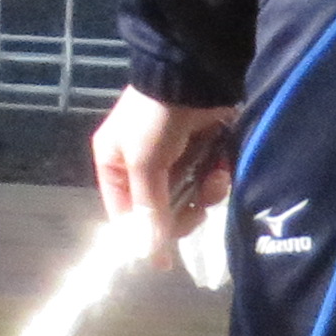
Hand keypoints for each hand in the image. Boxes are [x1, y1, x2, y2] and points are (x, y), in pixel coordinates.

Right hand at [91, 88, 240, 265]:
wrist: (192, 76)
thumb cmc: (155, 120)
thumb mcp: (144, 163)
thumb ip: (147, 208)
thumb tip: (148, 253)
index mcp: (114, 163)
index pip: (123, 212)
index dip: (142, 235)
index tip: (164, 260)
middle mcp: (140, 163)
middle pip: (159, 210)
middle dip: (181, 213)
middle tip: (196, 213)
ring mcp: (173, 158)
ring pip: (188, 197)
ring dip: (203, 194)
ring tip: (214, 180)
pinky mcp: (201, 150)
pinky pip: (207, 179)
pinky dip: (216, 177)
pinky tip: (222, 167)